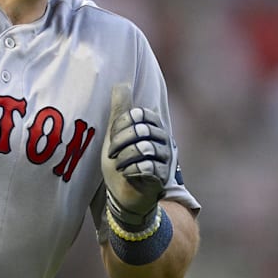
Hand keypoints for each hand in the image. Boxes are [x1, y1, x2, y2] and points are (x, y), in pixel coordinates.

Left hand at [102, 85, 171, 230]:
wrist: (121, 194)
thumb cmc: (119, 162)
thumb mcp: (115, 133)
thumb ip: (119, 109)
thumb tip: (121, 83)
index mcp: (153, 126)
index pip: (138, 114)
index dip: (121, 124)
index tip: (112, 136)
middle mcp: (163, 140)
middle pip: (140, 130)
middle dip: (120, 142)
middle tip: (112, 154)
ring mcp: (165, 158)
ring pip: (143, 149)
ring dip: (124, 158)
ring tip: (120, 165)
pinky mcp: (162, 176)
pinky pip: (146, 167)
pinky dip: (131, 171)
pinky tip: (128, 175)